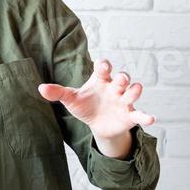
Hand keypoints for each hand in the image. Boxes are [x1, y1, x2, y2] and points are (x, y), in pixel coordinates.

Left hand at [37, 59, 154, 154]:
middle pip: (122, 78)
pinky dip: (145, 116)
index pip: (104, 69)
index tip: (103, 65)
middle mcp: (115, 88)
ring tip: (135, 89)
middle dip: (123, 77)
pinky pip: (139, 114)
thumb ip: (57, 92)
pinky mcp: (130, 116)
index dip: (104, 65)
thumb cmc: (85, 105)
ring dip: (134, 90)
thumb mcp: (71, 99)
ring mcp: (124, 101)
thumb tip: (40, 88)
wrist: (97, 124)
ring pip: (133, 92)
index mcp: (101, 80)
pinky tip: (150, 118)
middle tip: (120, 78)